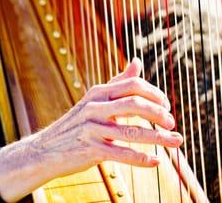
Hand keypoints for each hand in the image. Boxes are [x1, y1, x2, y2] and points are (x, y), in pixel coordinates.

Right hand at [0, 58, 182, 201]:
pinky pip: (121, 153)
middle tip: (172, 123)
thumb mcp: (95, 99)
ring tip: (176, 142)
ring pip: (132, 132)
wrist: (45, 150)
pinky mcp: (90, 149)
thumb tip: (137, 61)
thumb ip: (119, 82)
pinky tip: (155, 162)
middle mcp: (95, 107)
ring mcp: (92, 128)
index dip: (154, 93)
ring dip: (158, 138)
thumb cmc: (77, 124)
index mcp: (99, 92)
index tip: (166, 105)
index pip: (133, 85)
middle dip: (158, 114)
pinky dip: (141, 158)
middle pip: (134, 105)